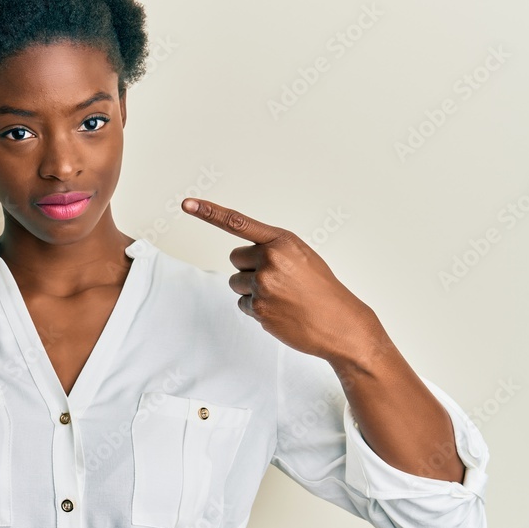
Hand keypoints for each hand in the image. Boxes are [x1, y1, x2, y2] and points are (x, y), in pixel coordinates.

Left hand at [181, 198, 379, 361]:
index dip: (209, 212)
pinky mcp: (258, 308)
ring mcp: (263, 285)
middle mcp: (270, 259)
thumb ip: (272, 249)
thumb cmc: (321, 289)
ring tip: (282, 297)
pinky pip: (242, 304)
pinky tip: (280, 312)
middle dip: (249, 268)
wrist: (341, 324)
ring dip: (252, 290)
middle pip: (235, 258)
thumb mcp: (301, 257)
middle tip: (278, 280)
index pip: (238, 223)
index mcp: (282, 241)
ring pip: (236, 283)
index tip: (187, 203)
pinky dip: (257, 309)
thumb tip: (241, 256)